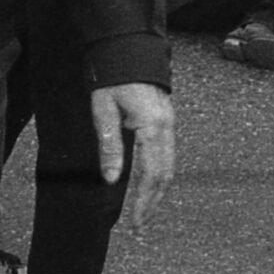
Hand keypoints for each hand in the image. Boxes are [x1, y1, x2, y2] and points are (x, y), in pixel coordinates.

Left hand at [90, 83, 175, 228]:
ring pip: (170, 165)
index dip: (143, 201)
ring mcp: (170, 123)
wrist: (129, 49)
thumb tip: (112, 180)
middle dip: (153, 202)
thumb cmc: (113, 77)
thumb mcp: (104, 111)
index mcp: (152, 126)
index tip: (134, 222)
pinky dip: (161, 174)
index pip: (150, 174)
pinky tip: (151, 184)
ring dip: (159, 191)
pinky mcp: (167, 120)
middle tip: (140, 224)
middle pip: (165, 174)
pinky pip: (168, 154)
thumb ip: (110, 146)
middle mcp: (167, 126)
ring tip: (145, 210)